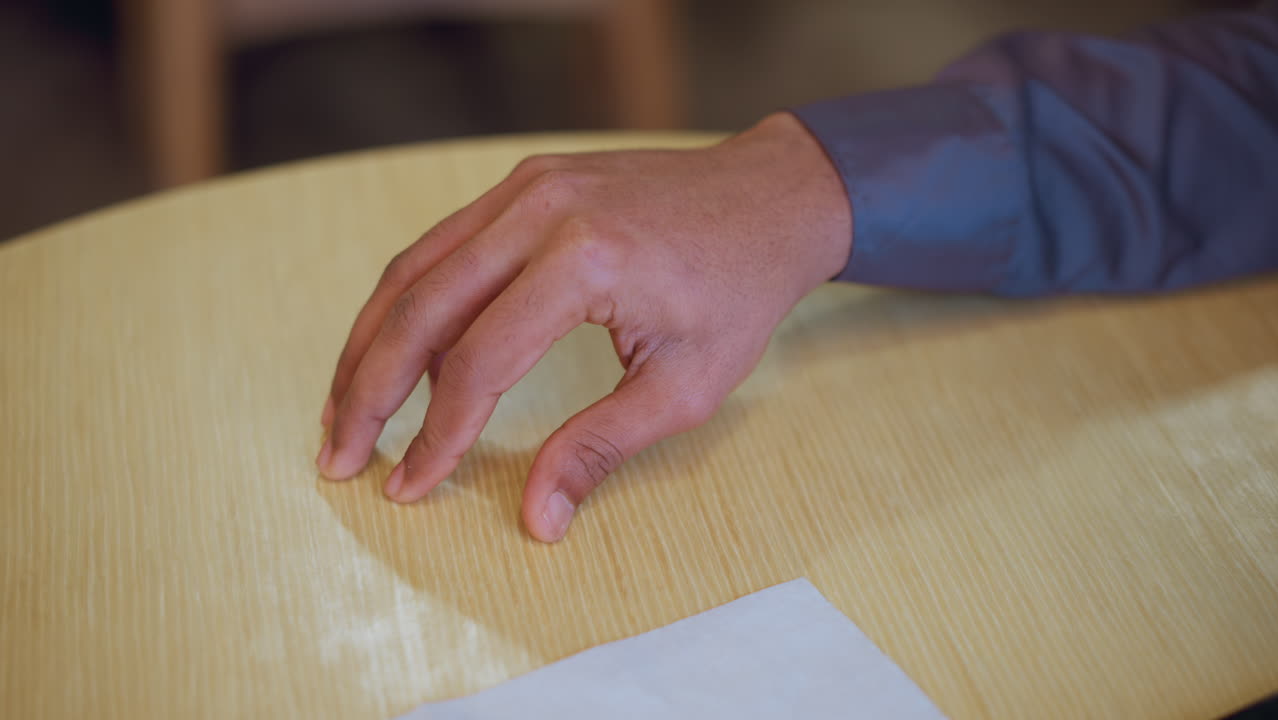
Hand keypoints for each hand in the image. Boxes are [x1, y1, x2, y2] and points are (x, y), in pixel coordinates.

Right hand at [316, 112, 851, 541]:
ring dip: (369, 343)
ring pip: (414, 269)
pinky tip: (393, 352)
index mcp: (585, 261)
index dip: (436, 435)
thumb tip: (537, 519)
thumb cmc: (739, 292)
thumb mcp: (685, 386)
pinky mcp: (523, 185)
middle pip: (419, 307)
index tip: (409, 487)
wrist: (770, 198)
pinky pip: (443, 246)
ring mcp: (525, 188)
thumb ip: (600, 448)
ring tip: (343, 411)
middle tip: (338, 457)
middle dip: (367, 391)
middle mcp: (540, 211)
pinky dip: (408, 302)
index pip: (479, 362)